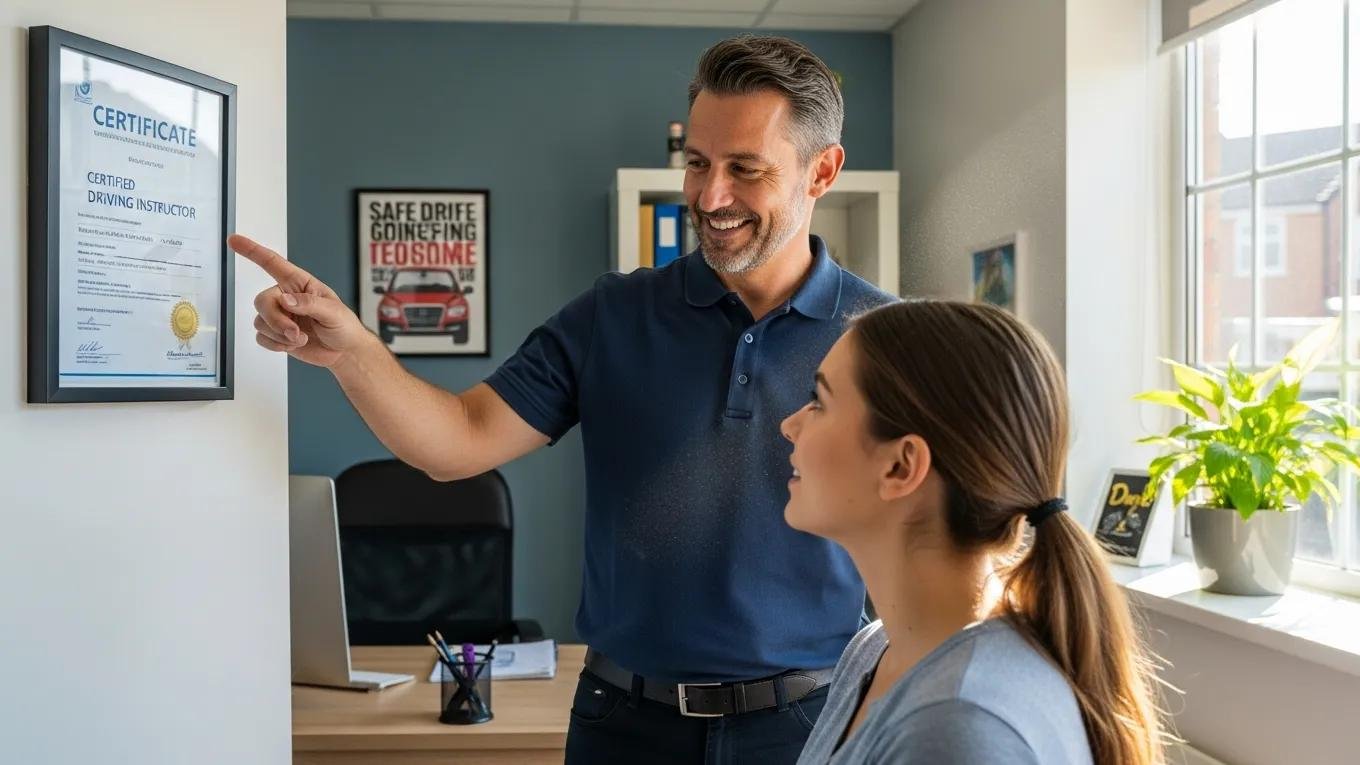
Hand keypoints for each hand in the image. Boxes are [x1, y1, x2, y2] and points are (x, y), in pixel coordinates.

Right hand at [229, 234, 372, 368]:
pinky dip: (276, 345)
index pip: (272, 263)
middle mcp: (285, 297)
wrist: (344, 351)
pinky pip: (261, 337)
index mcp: (299, 283)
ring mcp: (280, 316)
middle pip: (262, 302)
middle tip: (296, 333)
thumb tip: (285, 300)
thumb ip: (309, 303)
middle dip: (276, 320)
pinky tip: (293, 345)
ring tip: (301, 339)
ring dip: (279, 335)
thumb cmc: (343, 326)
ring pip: (260, 321)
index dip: (252, 251)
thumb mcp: (333, 312)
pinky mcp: (276, 334)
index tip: (233, 240)